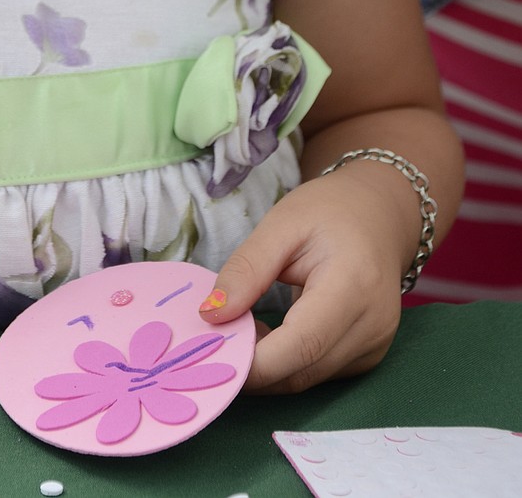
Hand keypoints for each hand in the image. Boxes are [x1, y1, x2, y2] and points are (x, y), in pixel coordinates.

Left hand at [197, 172, 404, 392]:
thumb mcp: (281, 224)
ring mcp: (374, 346)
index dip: (253, 361)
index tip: (209, 349)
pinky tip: (268, 334)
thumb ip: (247, 269)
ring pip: (307, 378)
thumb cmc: (330, 211)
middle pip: (302, 370)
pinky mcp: (368, 356)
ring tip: (240, 329)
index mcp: (354, 285)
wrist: (378, 215)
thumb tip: (211, 315)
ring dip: (266, 367)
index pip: (301, 344)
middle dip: (252, 368)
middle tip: (210, 342)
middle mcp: (372, 325)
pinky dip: (285, 363)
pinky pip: (317, 372)